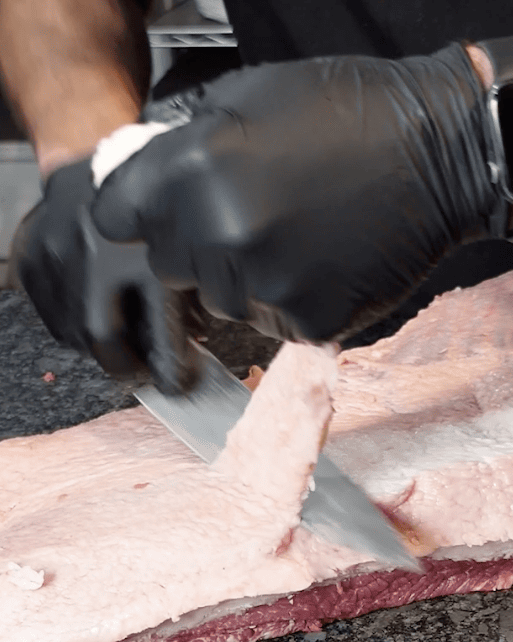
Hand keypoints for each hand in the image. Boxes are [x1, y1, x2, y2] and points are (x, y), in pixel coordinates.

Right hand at [12, 159, 203, 392]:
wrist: (99, 159)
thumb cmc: (154, 208)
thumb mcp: (184, 246)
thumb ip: (189, 294)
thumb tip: (196, 343)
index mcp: (148, 252)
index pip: (159, 333)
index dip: (170, 369)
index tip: (179, 386)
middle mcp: (98, 253)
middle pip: (102, 336)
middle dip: (124, 366)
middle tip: (141, 376)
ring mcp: (56, 252)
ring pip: (71, 330)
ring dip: (98, 346)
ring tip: (121, 343)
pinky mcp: (30, 254)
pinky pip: (47, 311)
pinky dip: (70, 323)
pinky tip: (92, 313)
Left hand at [92, 44, 501, 342]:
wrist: (443, 150)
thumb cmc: (351, 114)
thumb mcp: (251, 96)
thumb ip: (186, 143)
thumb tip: (148, 181)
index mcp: (192, 168)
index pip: (119, 218)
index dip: (145, 214)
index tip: (168, 214)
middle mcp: (220, 231)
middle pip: (174, 267)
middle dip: (203, 246)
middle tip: (259, 217)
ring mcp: (268, 283)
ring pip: (227, 301)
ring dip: (252, 278)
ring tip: (303, 237)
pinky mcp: (312, 320)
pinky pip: (279, 323)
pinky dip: (298, 301)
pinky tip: (330, 261)